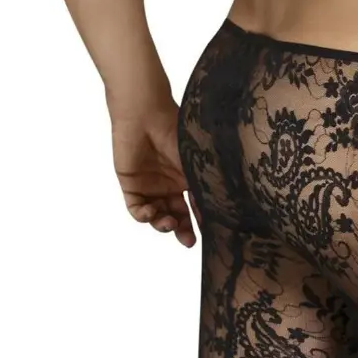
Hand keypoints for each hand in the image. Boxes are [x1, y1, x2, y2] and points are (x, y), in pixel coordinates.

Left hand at [110, 98, 199, 246]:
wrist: (146, 116)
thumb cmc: (176, 132)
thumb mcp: (196, 162)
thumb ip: (206, 185)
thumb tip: (225, 208)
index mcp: (188, 179)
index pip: (195, 207)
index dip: (201, 222)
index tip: (210, 234)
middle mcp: (170, 185)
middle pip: (177, 216)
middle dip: (182, 230)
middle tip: (188, 241)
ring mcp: (151, 187)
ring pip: (157, 216)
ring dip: (163, 224)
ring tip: (169, 224)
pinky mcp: (131, 186)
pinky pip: (136, 209)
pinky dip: (143, 216)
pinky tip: (151, 213)